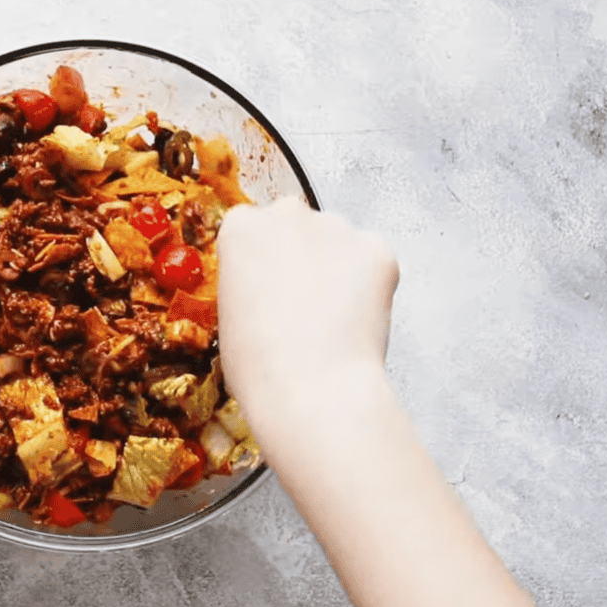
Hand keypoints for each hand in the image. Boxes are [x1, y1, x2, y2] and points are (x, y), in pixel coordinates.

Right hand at [217, 196, 399, 431]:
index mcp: (241, 229)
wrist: (312, 390)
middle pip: (294, 224)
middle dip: (298, 253)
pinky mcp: (377, 250)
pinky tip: (355, 318)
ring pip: (337, 242)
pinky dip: (370, 284)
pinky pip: (373, 261)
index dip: (260, 258)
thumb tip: (269, 288)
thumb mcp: (228, 316)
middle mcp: (287, 215)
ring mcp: (337, 229)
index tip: (265, 281)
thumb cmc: (260, 367)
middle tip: (300, 300)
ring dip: (335, 267)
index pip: (249, 226)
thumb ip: (247, 282)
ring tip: (330, 317)